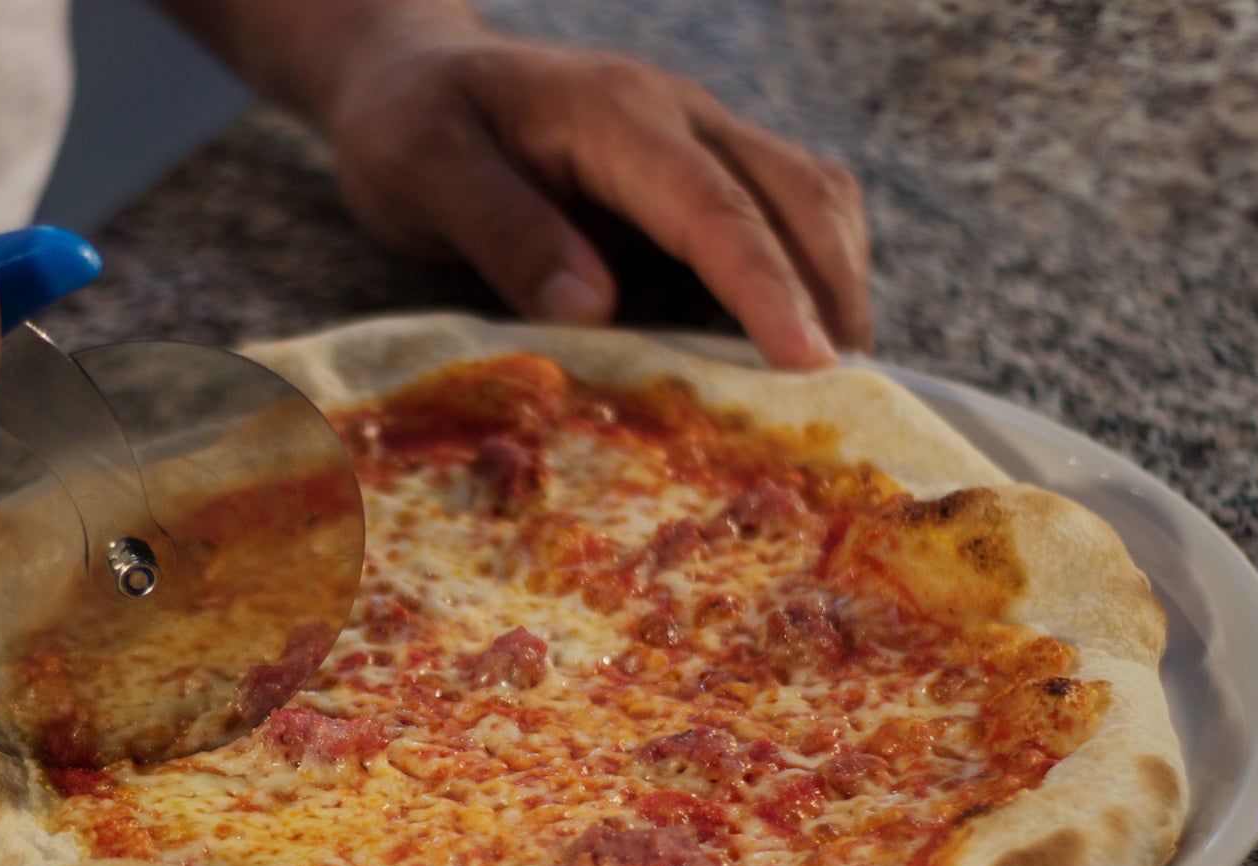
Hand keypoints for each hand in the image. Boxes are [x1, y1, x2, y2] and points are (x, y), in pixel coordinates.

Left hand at [318, 19, 870, 368]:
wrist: (411, 76)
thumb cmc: (410, 128)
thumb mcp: (424, 172)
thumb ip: (505, 231)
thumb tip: (594, 306)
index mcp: (612, 113)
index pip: (714, 206)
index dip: (767, 288)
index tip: (808, 365)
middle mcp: (677, 113)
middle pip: (796, 192)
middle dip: (832, 290)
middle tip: (847, 396)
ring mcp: (698, 134)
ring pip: (810, 193)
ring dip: (836, 277)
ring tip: (835, 376)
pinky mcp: (700, 165)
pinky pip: (785, 206)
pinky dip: (811, 266)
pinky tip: (798, 334)